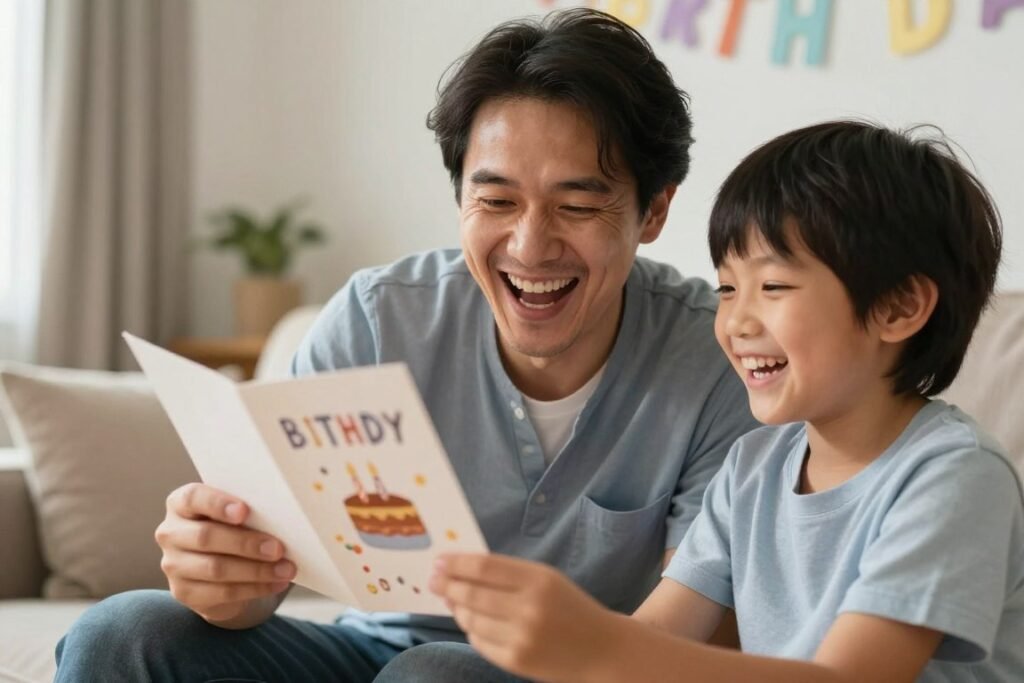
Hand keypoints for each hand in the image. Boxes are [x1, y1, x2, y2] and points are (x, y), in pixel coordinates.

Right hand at [155, 482, 294, 623]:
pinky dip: (255, 588)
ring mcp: (174, 565)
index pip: (193, 497)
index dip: (217, 503)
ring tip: (285, 569)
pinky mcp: (184, 592)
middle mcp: (171, 532)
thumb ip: (248, 511)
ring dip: (256, 570)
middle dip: (246, 543)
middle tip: (278, 548)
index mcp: (181, 504)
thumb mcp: (236, 515)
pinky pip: (222, 592)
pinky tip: (276, 583)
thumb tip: (283, 515)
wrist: (219, 568)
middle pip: (206, 537)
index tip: (244, 511)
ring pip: (215, 568)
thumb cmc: (232, 529)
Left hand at [430, 553, 618, 682]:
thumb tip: (460, 570)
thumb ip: (509, 574)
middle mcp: (530, 608)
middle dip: (447, 585)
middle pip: (473, 594)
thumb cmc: (570, 608)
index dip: (456, 563)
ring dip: (456, 608)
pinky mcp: (517, 661)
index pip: (485, 568)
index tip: (438, 561)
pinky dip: (471, 630)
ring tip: (451, 600)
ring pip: (472, 619)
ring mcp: (522, 637)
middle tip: (432, 580)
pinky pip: (480, 642)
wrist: (602, 650)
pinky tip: (470, 622)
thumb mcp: (547, 580)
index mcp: (539, 580)